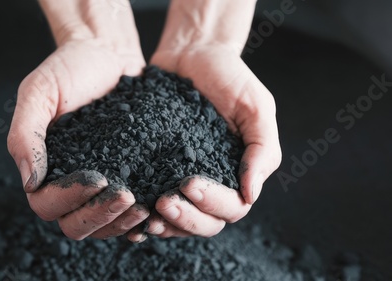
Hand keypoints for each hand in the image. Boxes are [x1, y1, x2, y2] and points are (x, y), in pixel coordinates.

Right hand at [7, 36, 148, 239]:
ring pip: (103, 225)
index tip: (97, 179)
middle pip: (76, 224)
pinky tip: (155, 209)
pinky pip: (128, 211)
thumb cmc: (68, 69)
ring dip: (121, 223)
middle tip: (126, 197)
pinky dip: (139, 219)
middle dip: (99, 216)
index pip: (47, 204)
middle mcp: (71, 181)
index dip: (69, 200)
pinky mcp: (127, 175)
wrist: (107, 53)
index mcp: (46, 167)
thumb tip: (30, 182)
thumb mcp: (38, 92)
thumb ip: (25, 134)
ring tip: (145, 207)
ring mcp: (101, 182)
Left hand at [144, 43, 280, 237]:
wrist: (191, 52)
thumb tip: (250, 195)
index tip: (189, 184)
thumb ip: (262, 150)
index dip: (212, 204)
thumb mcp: (256, 107)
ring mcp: (181, 177)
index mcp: (238, 172)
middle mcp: (212, 181)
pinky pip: (152, 200)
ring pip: (179, 220)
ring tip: (145, 216)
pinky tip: (130, 213)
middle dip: (186, 219)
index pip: (232, 208)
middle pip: (205, 223)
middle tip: (163, 203)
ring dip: (165, 224)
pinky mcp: (156, 168)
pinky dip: (143, 214)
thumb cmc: (229, 77)